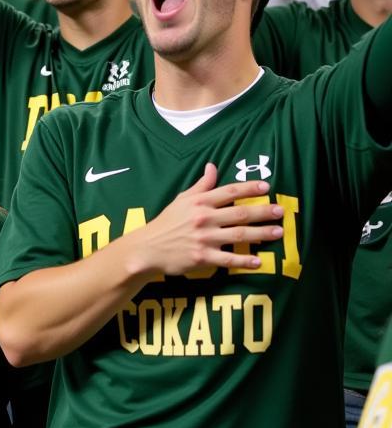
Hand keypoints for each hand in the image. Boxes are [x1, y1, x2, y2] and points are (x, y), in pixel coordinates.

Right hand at [129, 163, 284, 277]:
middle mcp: (204, 218)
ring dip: (261, 233)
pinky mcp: (203, 257)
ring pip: (239, 235)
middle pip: (239, 213)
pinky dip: (244, 260)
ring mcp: (204, 238)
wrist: (148, 248)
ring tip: (278, 231)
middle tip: (280, 211)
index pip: (229, 192)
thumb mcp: (181, 199)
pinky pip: (228, 259)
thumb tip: (212, 166)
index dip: (249, 188)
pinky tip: (259, 261)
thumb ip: (201, 185)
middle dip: (263, 211)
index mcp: (199, 202)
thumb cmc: (166, 223)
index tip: (266, 187)